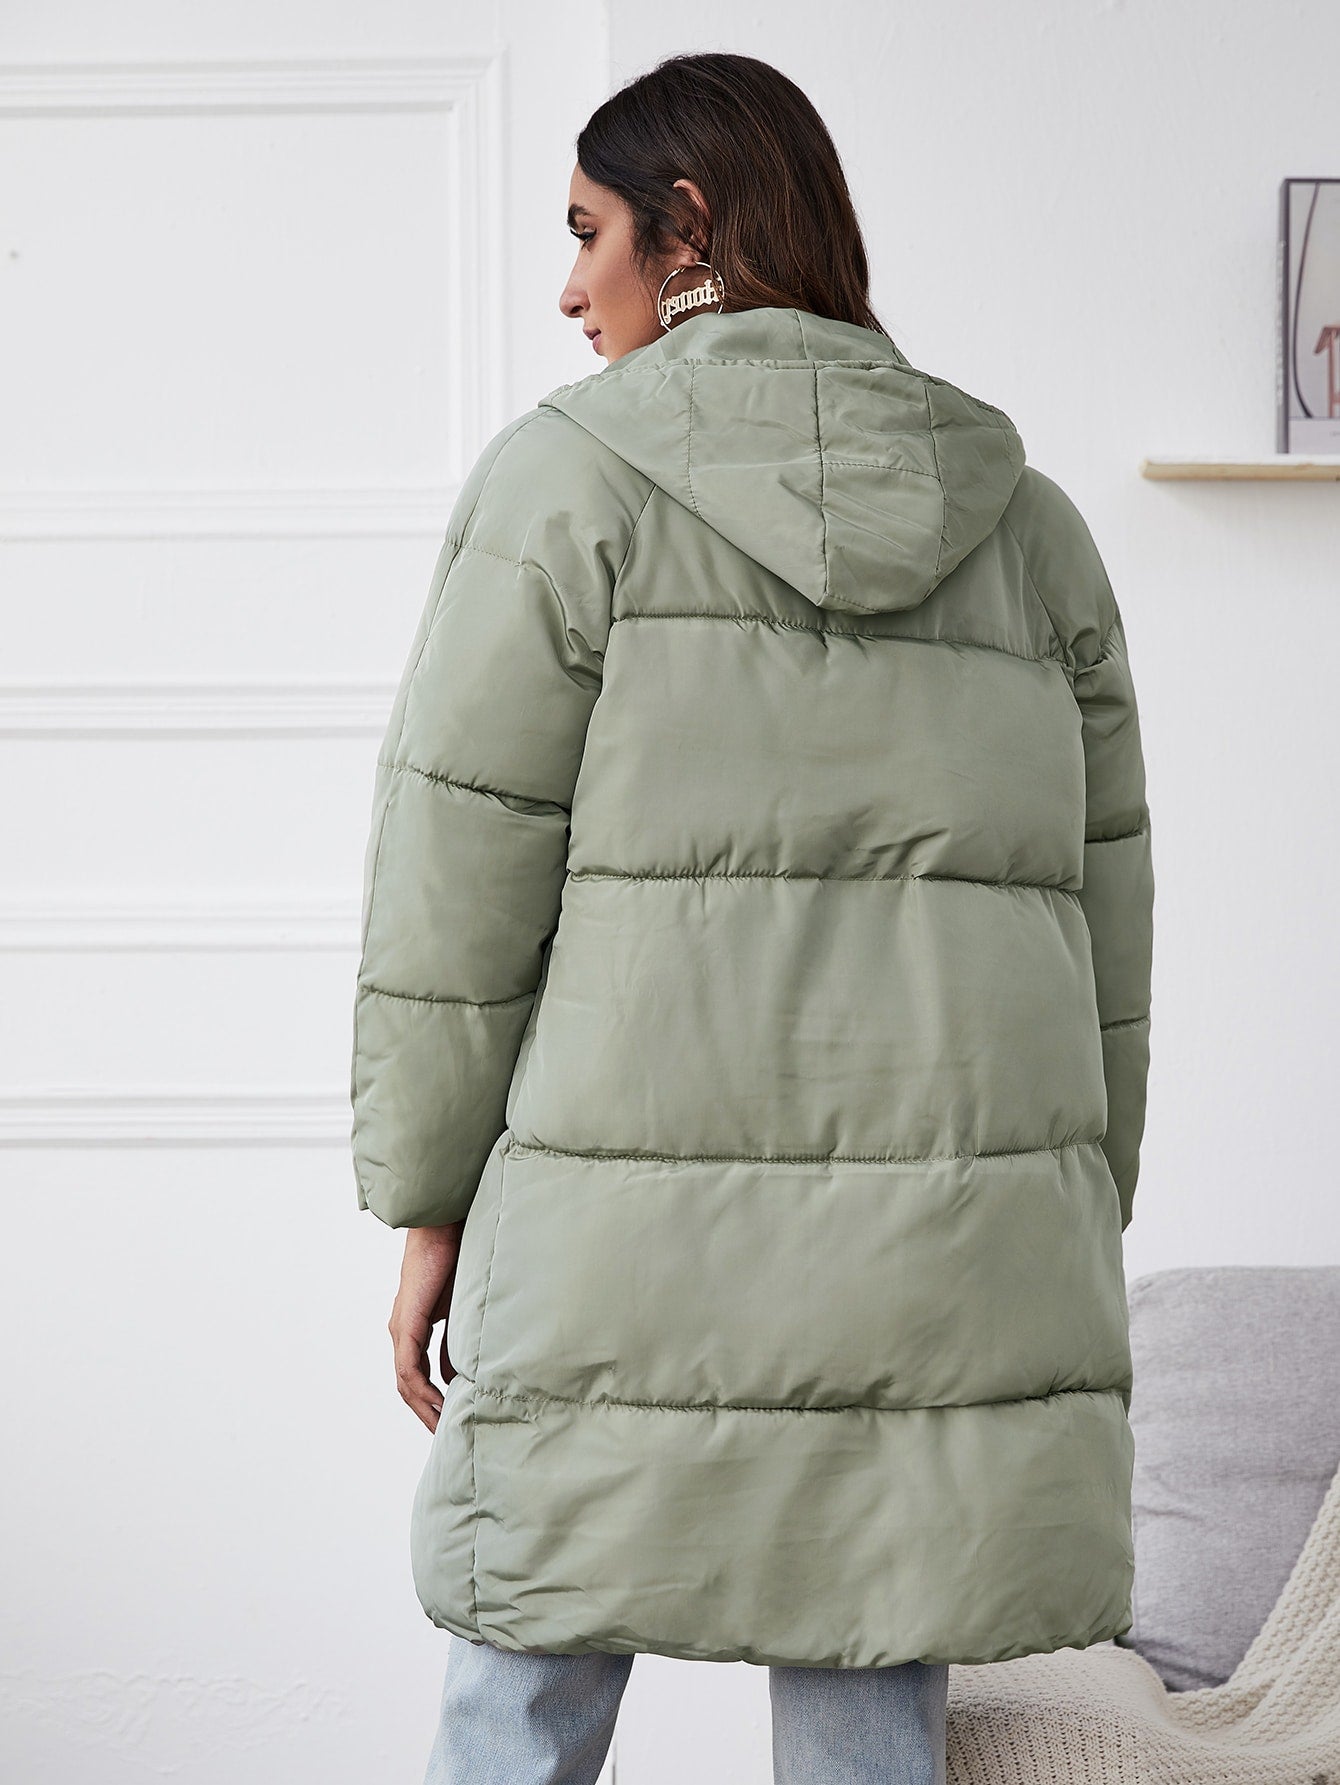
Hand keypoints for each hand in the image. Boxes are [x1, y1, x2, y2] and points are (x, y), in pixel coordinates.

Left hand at [389, 1222, 464, 1431]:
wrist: (444, 1224)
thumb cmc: (456, 1256)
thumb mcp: (460, 1310)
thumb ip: (455, 1342)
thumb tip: (455, 1376)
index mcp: (413, 1326)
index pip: (417, 1375)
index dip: (431, 1400)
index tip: (450, 1419)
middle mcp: (401, 1330)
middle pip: (408, 1385)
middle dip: (426, 1412)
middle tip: (446, 1435)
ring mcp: (401, 1327)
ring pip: (406, 1382)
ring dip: (424, 1408)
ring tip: (443, 1428)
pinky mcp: (407, 1323)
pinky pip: (409, 1368)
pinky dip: (422, 1391)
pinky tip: (438, 1405)